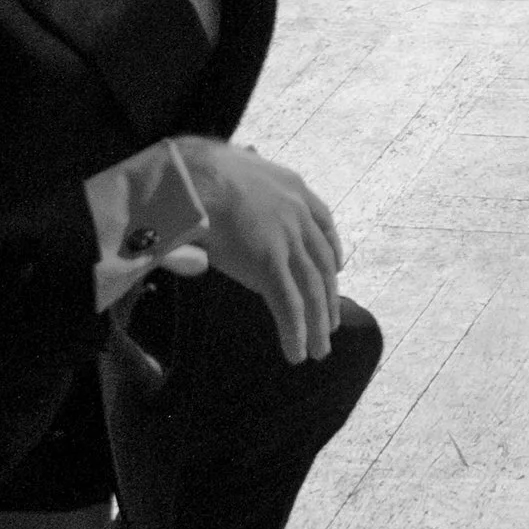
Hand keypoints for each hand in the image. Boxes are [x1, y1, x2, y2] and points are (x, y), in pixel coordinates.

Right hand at [173, 140, 343, 364]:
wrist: (188, 175)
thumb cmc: (195, 176)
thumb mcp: (231, 175)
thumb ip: (237, 199)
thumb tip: (226, 218)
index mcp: (291, 187)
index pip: (323, 221)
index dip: (333, 248)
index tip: (339, 268)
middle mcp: (297, 212)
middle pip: (322, 262)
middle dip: (328, 296)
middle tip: (331, 323)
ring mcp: (286, 237)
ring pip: (311, 289)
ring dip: (317, 323)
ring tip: (318, 351)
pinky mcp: (269, 262)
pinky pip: (288, 304)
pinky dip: (294, 331)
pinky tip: (296, 353)